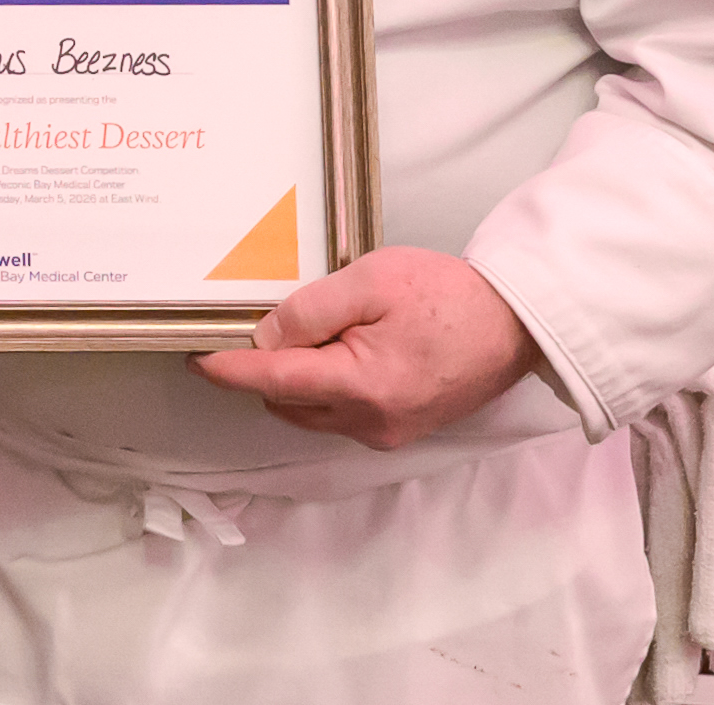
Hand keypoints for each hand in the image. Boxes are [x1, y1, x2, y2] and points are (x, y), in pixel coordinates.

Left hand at [193, 246, 539, 449]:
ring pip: (311, 411)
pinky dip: (324, 387)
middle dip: (265, 368)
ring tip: (312, 331)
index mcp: (361, 386)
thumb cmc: (449, 296)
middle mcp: (370, 422)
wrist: (518, 325)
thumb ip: (310, 310)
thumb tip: (265, 337)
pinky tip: (339, 350)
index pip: (272, 380)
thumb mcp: (371, 281)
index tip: (196, 358)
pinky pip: (340, 414)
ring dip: (296, 379)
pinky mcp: (400, 429)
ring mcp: (387, 432)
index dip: (229, 369)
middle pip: (287, 400)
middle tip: (260, 323)